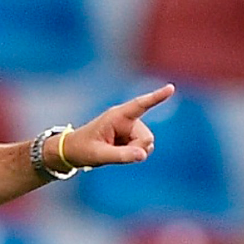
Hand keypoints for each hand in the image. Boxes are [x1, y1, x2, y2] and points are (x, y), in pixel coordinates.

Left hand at [59, 84, 175, 167]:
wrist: (73, 152)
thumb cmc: (82, 149)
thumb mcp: (99, 154)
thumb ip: (121, 155)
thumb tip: (143, 155)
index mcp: (117, 116)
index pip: (140, 105)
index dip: (156, 97)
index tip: (170, 88)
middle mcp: (127, 120)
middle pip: (147, 137)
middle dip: (136, 149)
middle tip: (115, 153)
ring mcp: (131, 129)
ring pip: (146, 144)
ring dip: (134, 152)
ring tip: (113, 151)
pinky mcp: (132, 138)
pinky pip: (142, 149)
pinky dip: (133, 154)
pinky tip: (118, 152)